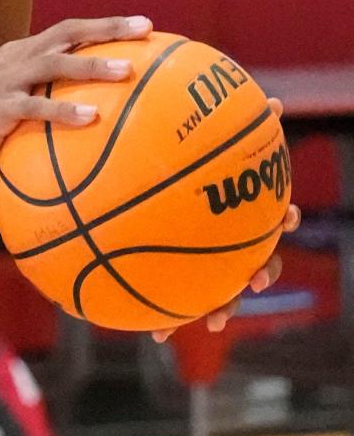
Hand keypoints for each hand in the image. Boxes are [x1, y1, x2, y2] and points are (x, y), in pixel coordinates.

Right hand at [0, 15, 152, 183]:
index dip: (105, 25)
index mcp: (22, 54)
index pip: (69, 31)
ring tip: (126, 71)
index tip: (145, 26)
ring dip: (92, 65)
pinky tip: (93, 118)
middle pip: (68, 33)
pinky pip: (36, 106)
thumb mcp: (19, 110)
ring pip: (55, 63)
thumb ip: (51, 110)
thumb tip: (102, 134)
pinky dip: (65, 110)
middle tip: (145, 28)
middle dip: (108, 28)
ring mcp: (5, 81)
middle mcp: (16, 59)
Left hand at [151, 98, 301, 342]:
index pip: (272, 215)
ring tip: (211, 320)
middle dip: (260, 271)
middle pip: (259, 260)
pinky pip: (178, 302)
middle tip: (255, 278)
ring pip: (225, 290)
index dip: (283, 217)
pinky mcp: (182, 283)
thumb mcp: (210, 146)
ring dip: (221, 305)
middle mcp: (233, 241)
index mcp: (240, 212)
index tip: (287, 217)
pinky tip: (154, 333)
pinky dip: (169, 318)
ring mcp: (210, 265)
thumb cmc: (189, 166)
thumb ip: (235, 127)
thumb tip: (275, 101)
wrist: (148, 194)